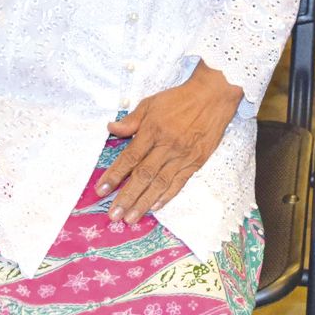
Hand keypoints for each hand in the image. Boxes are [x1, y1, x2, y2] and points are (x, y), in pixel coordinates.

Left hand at [98, 63, 241, 221]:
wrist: (213, 96)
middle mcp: (167, 146)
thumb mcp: (151, 103)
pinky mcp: (196, 161)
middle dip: (126, 197)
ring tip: (131, 218)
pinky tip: (155, 207)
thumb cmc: (180, 99)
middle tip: (113, 215)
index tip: (101, 190)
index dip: (114, 175)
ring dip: (144, 202)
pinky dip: (167, 196)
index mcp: (153, 130)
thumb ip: (131, 120)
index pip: (130, 157)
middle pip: (143, 175)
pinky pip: (179, 182)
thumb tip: (111, 128)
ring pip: (160, 183)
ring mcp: (182, 156)